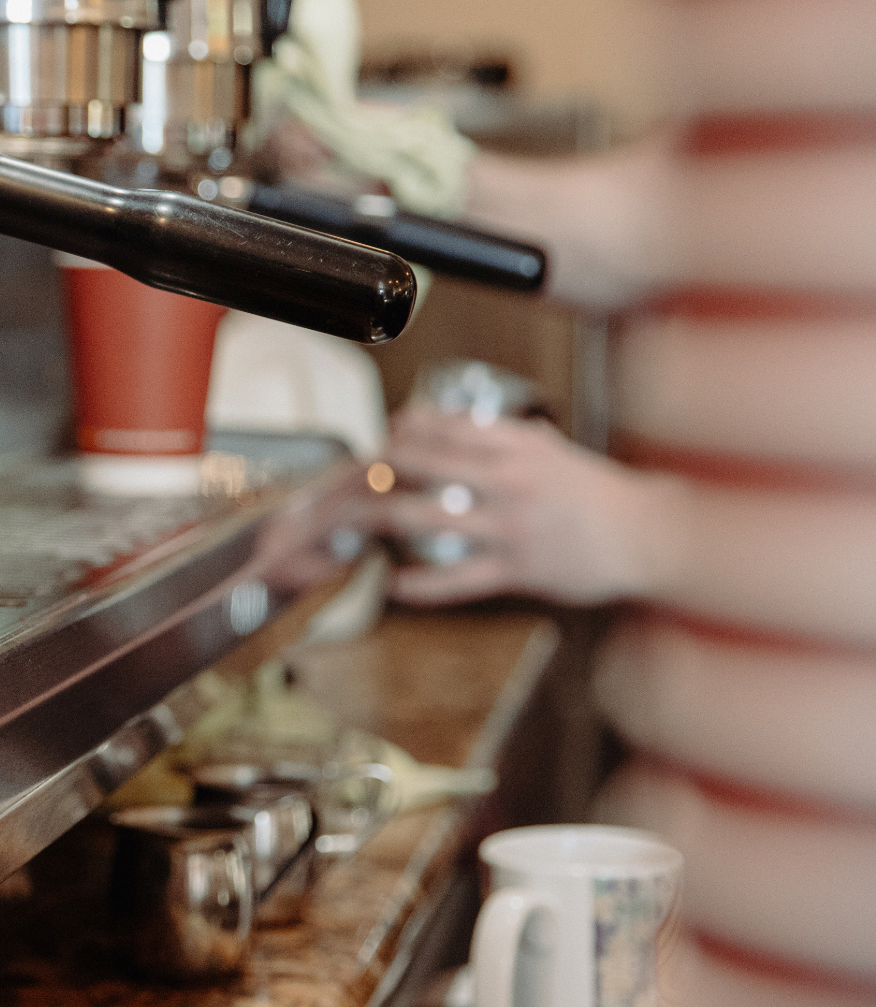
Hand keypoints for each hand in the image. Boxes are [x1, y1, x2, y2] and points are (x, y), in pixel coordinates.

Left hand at [372, 406, 689, 607]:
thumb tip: (468, 422)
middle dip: (381, 466)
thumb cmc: (598, 494)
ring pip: (428, 518)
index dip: (407, 427)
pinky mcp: (517, 569)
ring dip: (383, 517)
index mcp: (520, 447)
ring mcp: (511, 526)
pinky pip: (456, 578)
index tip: (387, 432)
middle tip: (357, 473)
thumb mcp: (556, 452)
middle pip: (424, 463)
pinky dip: (419, 584)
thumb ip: (511, 437)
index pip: (447, 425)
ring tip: (356, 520)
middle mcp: (511, 481)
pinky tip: (392, 582)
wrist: (649, 537)